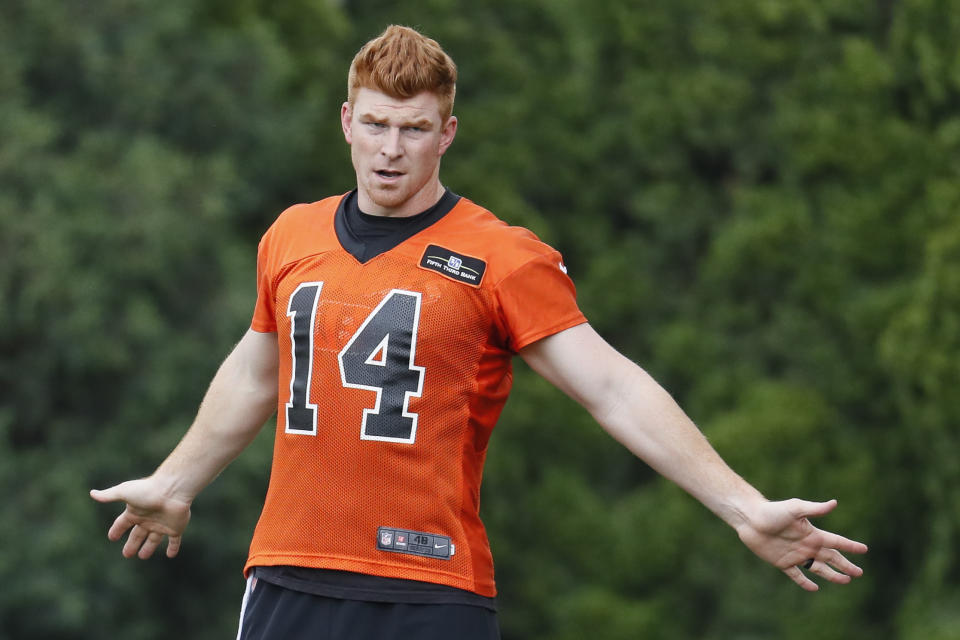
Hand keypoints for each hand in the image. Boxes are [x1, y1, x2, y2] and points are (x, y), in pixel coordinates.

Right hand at [90, 477, 191, 558]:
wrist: (173, 489)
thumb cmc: (148, 490)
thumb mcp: (124, 492)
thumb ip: (109, 495)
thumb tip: (92, 493)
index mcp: (135, 512)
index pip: (122, 524)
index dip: (116, 530)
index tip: (111, 537)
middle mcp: (148, 519)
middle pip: (137, 535)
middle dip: (132, 544)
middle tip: (127, 554)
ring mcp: (162, 524)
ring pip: (153, 540)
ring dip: (148, 548)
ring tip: (142, 556)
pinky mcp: (175, 528)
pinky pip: (175, 540)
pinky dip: (173, 548)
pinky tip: (171, 555)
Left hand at [735, 498, 866, 590]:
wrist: (750, 519)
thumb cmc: (772, 511)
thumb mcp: (795, 508)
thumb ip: (814, 508)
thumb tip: (834, 503)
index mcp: (812, 533)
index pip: (836, 542)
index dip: (850, 546)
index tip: (865, 550)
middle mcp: (806, 545)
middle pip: (831, 558)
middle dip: (845, 565)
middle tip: (859, 573)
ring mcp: (795, 555)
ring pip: (818, 569)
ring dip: (832, 575)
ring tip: (845, 581)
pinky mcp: (782, 563)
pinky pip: (796, 575)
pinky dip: (805, 582)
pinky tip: (814, 588)